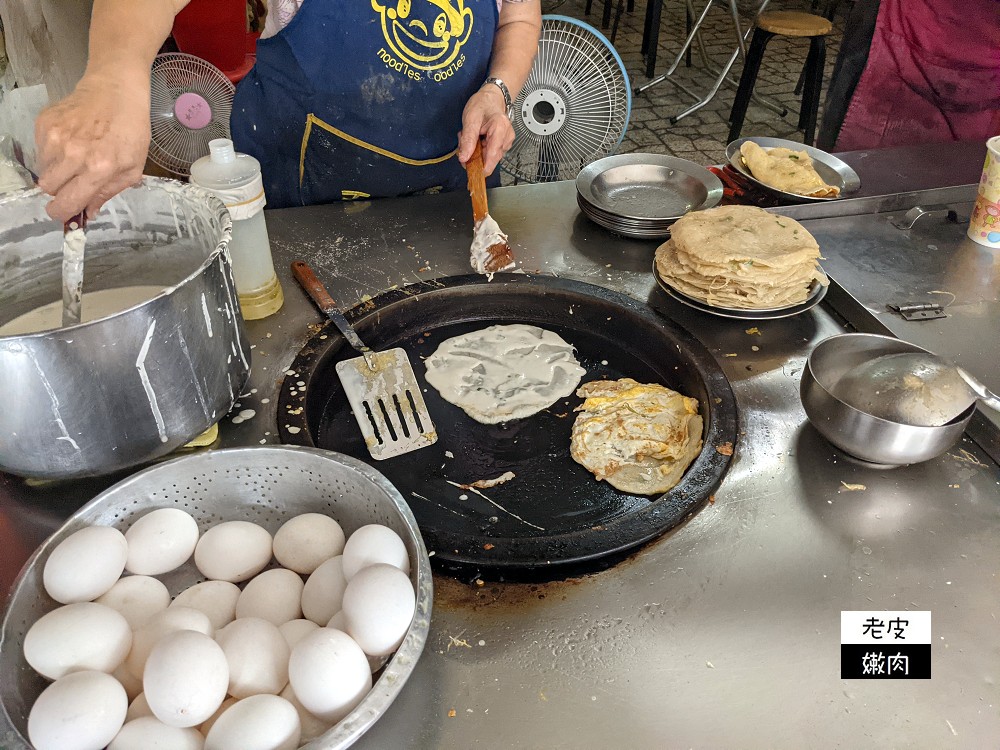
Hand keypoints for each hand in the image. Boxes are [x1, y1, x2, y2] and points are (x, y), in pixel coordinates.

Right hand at [35, 71, 150, 221]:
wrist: (116, 91)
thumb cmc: (130, 130)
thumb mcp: (132, 168)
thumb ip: (107, 193)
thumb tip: (86, 213)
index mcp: (98, 168)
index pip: (66, 202)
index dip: (62, 212)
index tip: (64, 211)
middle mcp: (73, 154)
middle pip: (48, 189)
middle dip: (60, 190)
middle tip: (75, 181)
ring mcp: (55, 137)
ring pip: (42, 170)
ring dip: (57, 171)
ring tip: (77, 157)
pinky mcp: (44, 123)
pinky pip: (40, 151)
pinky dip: (52, 152)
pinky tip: (71, 141)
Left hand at [457, 87, 513, 174]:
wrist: (491, 98)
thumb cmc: (482, 104)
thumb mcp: (470, 119)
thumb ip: (468, 140)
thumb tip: (464, 158)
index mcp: (500, 129)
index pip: (492, 157)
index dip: (480, 167)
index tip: (469, 169)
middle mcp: (507, 138)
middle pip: (489, 159)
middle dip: (474, 154)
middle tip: (465, 140)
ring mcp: (506, 142)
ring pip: (488, 158)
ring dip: (476, 151)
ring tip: (472, 136)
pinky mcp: (503, 145)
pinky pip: (489, 154)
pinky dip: (480, 149)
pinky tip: (477, 138)